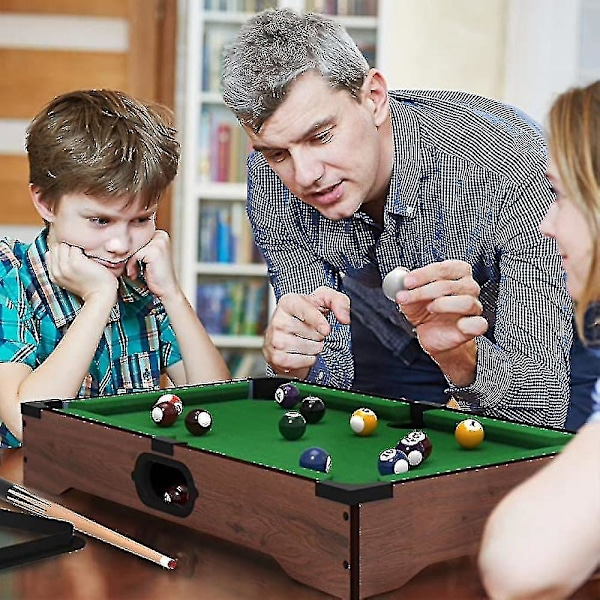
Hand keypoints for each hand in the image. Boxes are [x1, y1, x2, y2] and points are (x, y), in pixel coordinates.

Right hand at [47, 242, 117, 303]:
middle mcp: (57, 271)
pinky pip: (75, 247)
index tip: (71, 257)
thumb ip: (59, 267)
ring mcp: (65, 266)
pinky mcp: (75, 261)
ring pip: (64, 246)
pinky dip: (83, 250)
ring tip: (84, 258)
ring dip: (74, 249)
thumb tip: (50, 252)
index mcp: (54, 275)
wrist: (100, 295)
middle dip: (66, 249)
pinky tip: (89, 259)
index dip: (61, 253)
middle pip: (56, 248)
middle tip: (79, 257)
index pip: (50, 253)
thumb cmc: (90, 287)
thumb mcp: (68, 279)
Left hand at [126, 230, 179, 298]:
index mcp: (159, 235)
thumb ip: (135, 248)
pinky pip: (134, 254)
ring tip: (134, 271)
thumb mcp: (144, 258)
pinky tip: (135, 273)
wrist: (166, 291)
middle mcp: (161, 236)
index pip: (135, 236)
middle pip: (133, 240)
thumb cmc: (154, 277)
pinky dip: (132, 265)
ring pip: (132, 247)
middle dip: (128, 255)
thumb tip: (112, 244)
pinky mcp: (155, 250)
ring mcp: (159, 242)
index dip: (129, 250)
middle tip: (131, 268)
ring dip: (129, 261)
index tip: (128, 261)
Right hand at [263, 286, 350, 377]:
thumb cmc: (307, 315)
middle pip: (312, 333)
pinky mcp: (276, 357)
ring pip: (309, 348)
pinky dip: (308, 359)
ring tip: (307, 340)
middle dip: (318, 334)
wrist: (288, 334)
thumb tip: (345, 317)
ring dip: (314, 347)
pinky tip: (302, 351)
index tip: (326, 330)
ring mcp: (275, 339)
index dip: (317, 321)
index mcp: (288, 302)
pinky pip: (303, 361)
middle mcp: (278, 319)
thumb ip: (338, 302)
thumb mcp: (324, 300)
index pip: (303, 310)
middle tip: (311, 330)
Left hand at [394, 260, 487, 385]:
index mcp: (456, 273)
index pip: (444, 268)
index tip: (406, 282)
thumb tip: (399, 273)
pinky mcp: (475, 326)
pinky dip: (469, 324)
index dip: (424, 274)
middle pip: (450, 285)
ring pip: (465, 302)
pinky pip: (479, 324)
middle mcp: (469, 287)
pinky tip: (458, 325)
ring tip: (429, 309)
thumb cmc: (425, 310)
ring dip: (442, 304)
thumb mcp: (411, 297)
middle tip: (405, 296)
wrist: (432, 334)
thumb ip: (405, 284)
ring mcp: (474, 307)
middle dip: (423, 291)